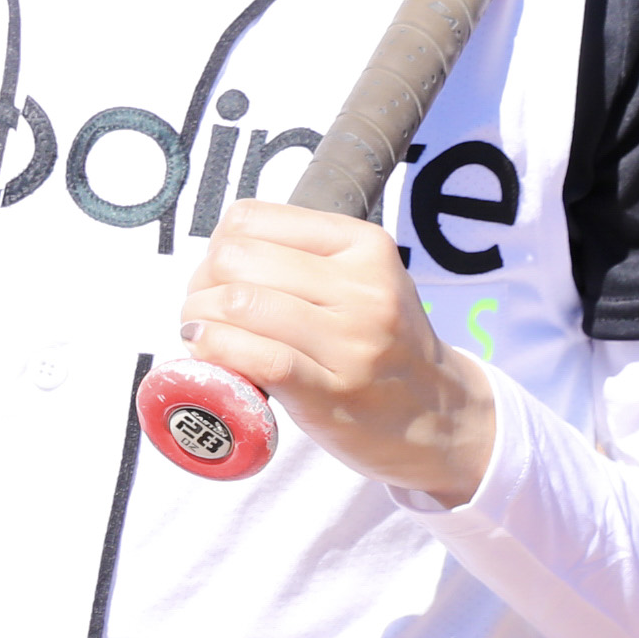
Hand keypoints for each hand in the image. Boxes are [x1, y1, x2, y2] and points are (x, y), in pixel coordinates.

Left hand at [173, 201, 494, 502]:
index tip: (216, 275)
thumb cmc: (382, 345)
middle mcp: (362, 287)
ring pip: (239, 303)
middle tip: (201, 309)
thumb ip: (299, 258)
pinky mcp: (332, 392)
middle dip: (200, 284)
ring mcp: (351, 341)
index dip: (216, 246)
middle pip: (236, 259)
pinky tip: (206, 354)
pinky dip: (215, 350)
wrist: (440, 418)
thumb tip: (214, 256)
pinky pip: (256, 356)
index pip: (251, 218)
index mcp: (364, 245)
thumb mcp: (362, 281)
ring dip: (198, 319)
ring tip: (200, 334)